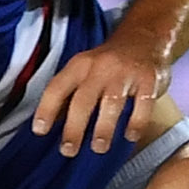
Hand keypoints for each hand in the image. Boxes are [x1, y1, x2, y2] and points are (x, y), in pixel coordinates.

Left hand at [30, 34, 166, 155]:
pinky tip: (130, 135)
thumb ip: (69, 94)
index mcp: (79, 66)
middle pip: (83, 100)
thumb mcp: (84, 69)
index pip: (57, 88)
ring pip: (111, 103)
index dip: (46, 109)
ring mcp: (125, 73)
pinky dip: (136, 123)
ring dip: (103, 129)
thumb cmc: (109, 61)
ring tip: (98, 147)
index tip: (40, 130)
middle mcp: (100, 68)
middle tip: (69, 150)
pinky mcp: (148, 80)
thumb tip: (50, 123)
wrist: (144, 39)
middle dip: (74, 128)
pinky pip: (142, 105)